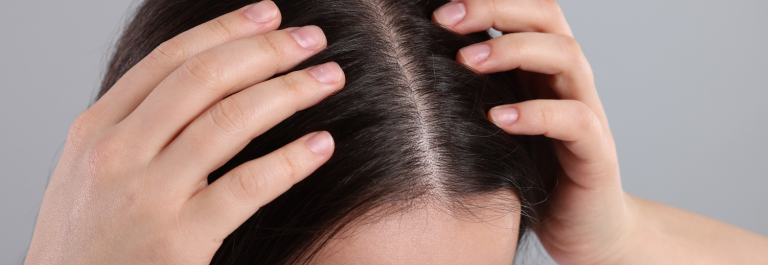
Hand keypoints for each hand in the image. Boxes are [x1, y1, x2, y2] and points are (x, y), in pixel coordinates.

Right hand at [25, 2, 344, 263]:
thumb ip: (136, 129)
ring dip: (289, 92)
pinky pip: (247, 186)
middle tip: (312, 39)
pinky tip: (321, 144)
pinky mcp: (177, 241)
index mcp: (95, 130)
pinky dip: (291, 160)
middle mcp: (116, 153)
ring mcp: (145, 196)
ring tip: (329, 79)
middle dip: (266, 51)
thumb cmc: (90, 243)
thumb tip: (203, 84)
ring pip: (230, 121)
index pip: (169, 60)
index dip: (226, 29)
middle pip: (204, 79)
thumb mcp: (91, 174)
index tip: (269, 14)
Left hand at [434, 1, 631, 263]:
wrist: (580, 224)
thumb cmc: (528, 169)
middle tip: (444, 20)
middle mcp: (566, 79)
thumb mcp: (492, 121)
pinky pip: (574, 119)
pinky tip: (498, 119)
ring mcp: (585, 110)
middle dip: (494, 9)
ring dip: (513, 51)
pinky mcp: (595, 151)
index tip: (435, 9)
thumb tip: (412, 63)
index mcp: (541, 66)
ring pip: (565, 55)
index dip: (486, 0)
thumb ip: (470, 90)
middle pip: (546, 17)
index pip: (525, 8)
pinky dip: (535, 113)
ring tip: (467, 63)